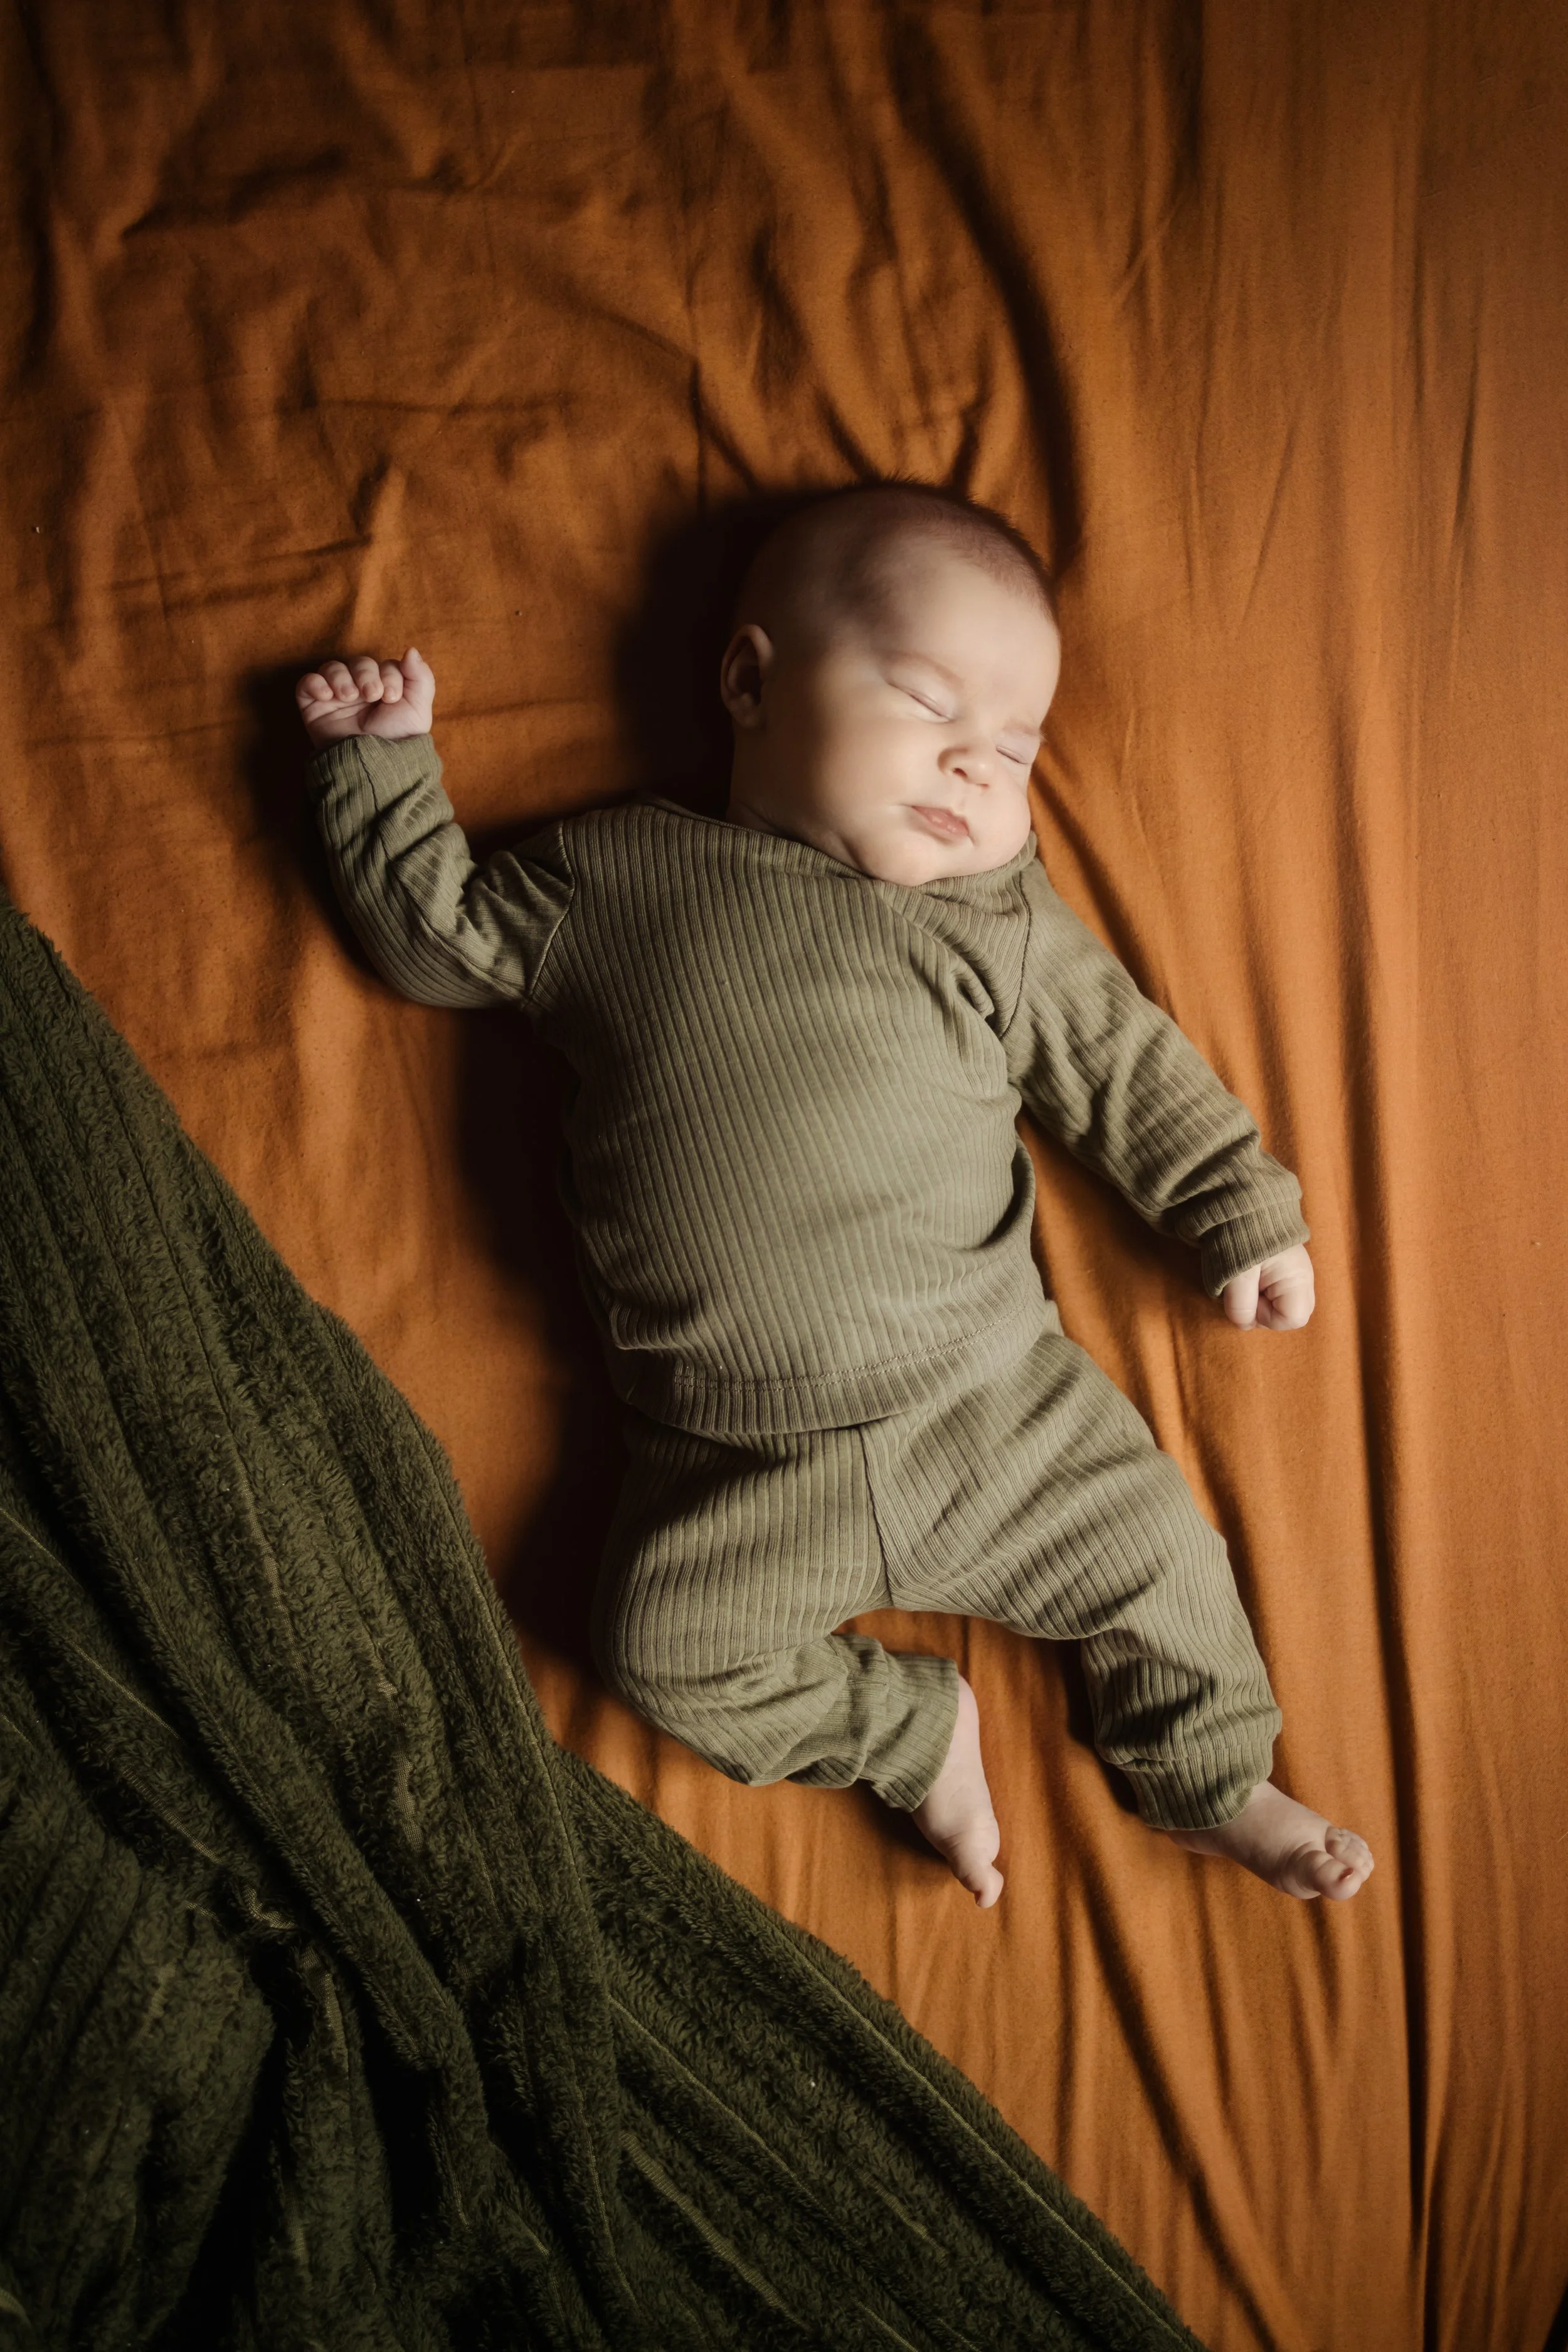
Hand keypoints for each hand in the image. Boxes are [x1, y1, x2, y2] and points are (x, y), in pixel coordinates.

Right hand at [296, 648, 434, 747]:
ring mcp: (336, 697)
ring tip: (349, 697)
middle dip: (366, 674)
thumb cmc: (395, 741)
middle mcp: (360, 690)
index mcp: (385, 689)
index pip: (384, 665)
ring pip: (333, 668)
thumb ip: (421, 678)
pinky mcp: (314, 706)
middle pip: (359, 663)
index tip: (391, 697)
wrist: (371, 766)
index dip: (389, 675)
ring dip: (342, 678)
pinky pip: (308, 683)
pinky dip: (315, 683)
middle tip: (371, 695)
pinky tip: (327, 696)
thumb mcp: (417, 711)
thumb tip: (411, 650)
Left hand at [1222, 1243, 1314, 1330]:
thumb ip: (1240, 1306)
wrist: (1239, 1201)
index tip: (1248, 1298)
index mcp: (1298, 1279)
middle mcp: (1302, 1277)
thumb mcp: (1236, 1275)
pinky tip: (1247, 1277)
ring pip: (1282, 1305)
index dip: (1265, 1317)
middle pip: (1291, 1315)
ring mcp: (1294, 1272)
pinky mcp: (1282, 1267)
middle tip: (1245, 1293)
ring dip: (1259, 1302)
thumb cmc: (1241, 1237)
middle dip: (1264, 1312)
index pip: (1292, 1320)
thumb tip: (1244, 1324)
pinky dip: (1259, 1291)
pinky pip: (1275, 1292)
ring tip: (1244, 1282)